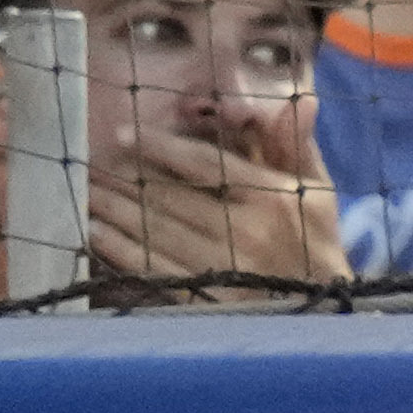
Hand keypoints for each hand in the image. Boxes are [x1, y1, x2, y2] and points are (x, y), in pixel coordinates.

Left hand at [84, 99, 348, 294]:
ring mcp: (223, 266)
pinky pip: (155, 268)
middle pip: (171, 198)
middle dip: (124, 179)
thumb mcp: (319, 191)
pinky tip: (96, 235)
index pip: (205, 164)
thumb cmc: (317, 243)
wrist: (326, 311)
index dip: (161, 147)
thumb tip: (300, 102)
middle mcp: (245, 230)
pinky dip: (121, 251)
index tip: (124, 134)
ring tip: (86, 192)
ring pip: (157, 231)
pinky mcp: (208, 297)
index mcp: (272, 197)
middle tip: (90, 164)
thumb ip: (299, 146)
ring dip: (115, 211)